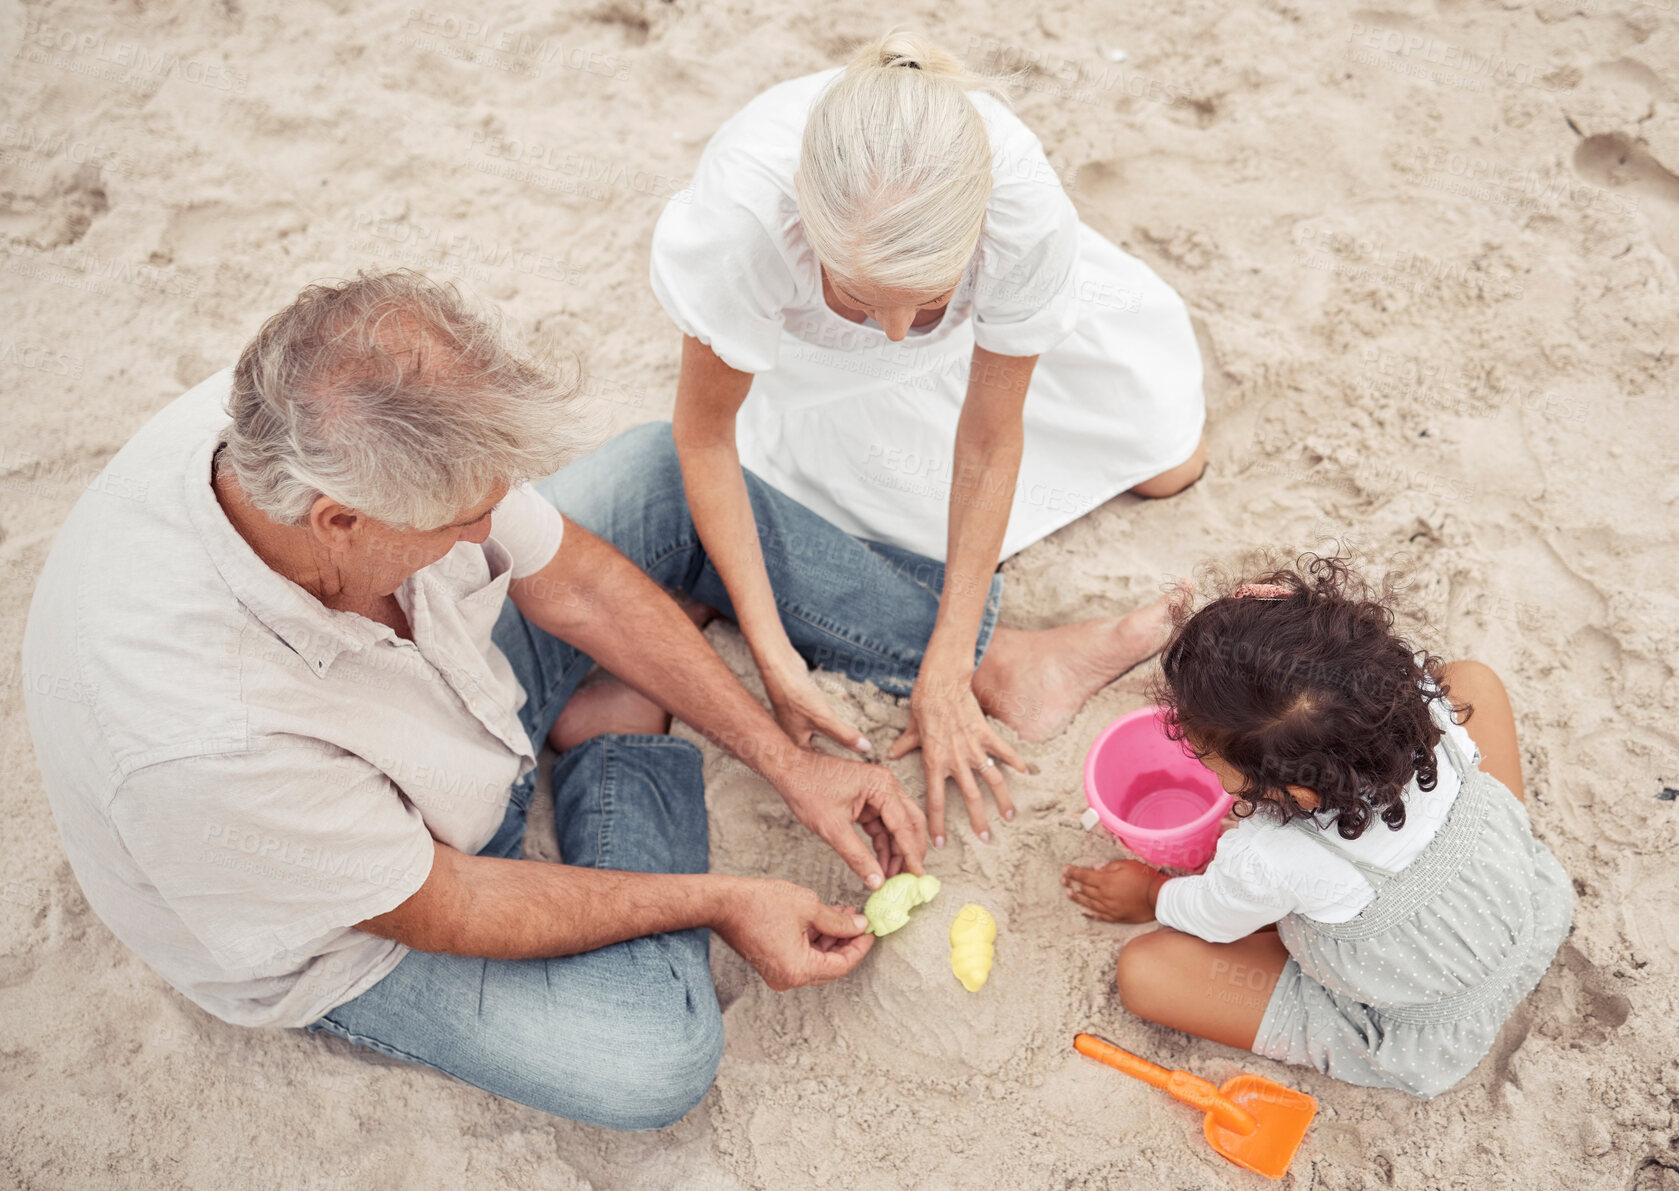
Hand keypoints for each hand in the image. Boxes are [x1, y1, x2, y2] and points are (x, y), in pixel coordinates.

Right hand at [713, 878, 874, 990]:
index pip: (841, 965)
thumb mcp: (808, 907)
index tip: (871, 931)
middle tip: (861, 922)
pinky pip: (802, 957)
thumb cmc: (759, 903)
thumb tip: (859, 925)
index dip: (859, 947)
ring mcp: (779, 974)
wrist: (723, 903)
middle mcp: (788, 979)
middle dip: (847, 943)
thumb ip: (839, 920)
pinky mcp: (772, 964)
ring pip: (817, 961)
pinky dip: (815, 941)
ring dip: (832, 939)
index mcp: (798, 970)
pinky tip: (825, 919)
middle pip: (830, 967)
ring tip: (844, 913)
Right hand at [761, 649, 870, 753]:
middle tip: (861, 743)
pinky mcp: (802, 702)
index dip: (839, 759)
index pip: (821, 758)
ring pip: (822, 725)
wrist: (780, 669)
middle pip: (822, 742)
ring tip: (857, 728)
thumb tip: (865, 748)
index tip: (858, 758)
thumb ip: (844, 735)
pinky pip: (821, 710)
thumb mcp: (823, 719)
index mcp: (797, 743)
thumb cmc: (796, 697)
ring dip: (837, 724)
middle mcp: (796, 732)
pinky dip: (832, 710)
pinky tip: (845, 706)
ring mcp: (798, 716)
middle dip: (840, 741)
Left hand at [773, 749, 926, 889]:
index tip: (918, 876)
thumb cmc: (807, 789)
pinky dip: (882, 845)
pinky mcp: (867, 801)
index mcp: (881, 785)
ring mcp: (877, 793)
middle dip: (910, 852)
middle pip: (909, 823)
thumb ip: (857, 857)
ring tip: (891, 877)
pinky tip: (880, 865)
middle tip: (910, 878)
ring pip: (897, 827)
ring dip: (895, 851)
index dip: (911, 854)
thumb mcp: (832, 828)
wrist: (789, 771)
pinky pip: (882, 826)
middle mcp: (885, 786)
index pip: (904, 825)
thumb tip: (876, 881)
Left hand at [887, 663, 1025, 847]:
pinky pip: (1004, 751)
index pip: (935, 801)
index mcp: (934, 762)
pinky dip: (1016, 762)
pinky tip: (1027, 773)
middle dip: (978, 821)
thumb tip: (889, 753)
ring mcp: (973, 748)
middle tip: (986, 840)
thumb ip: (903, 745)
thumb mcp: (910, 729)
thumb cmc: (923, 705)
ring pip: (992, 780)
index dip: (937, 824)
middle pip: (969, 798)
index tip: (939, 843)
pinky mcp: (986, 734)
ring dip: (1002, 800)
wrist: (941, 682)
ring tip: (1009, 816)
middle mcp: (956, 760)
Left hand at [1061, 859, 1163, 922]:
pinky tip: (1083, 911)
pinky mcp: (1116, 917)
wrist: (1158, 897)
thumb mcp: (1126, 865)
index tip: (1064, 869)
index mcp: (1106, 881)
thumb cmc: (1144, 877)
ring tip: (1068, 893)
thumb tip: (1095, 869)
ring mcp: (1109, 908)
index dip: (1073, 872)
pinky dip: (1089, 913)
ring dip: (1077, 898)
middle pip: (1084, 889)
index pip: (1084, 875)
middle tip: (1063, 880)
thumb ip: (1109, 867)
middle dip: (1072, 883)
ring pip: (1088, 903)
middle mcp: (1104, 896)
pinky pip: (1098, 915)